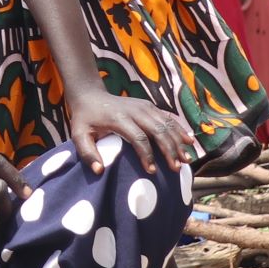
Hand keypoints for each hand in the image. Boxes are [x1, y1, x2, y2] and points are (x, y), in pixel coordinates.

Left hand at [65, 91, 194, 175]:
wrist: (91, 96)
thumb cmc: (85, 120)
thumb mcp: (79, 135)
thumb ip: (87, 153)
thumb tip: (99, 171)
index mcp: (119, 118)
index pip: (138, 138)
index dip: (147, 155)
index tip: (152, 172)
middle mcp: (136, 111)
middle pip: (158, 130)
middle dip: (169, 150)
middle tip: (176, 168)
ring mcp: (145, 106)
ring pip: (167, 124)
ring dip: (178, 141)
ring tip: (186, 160)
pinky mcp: (150, 106)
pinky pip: (168, 118)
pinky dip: (179, 129)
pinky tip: (189, 141)